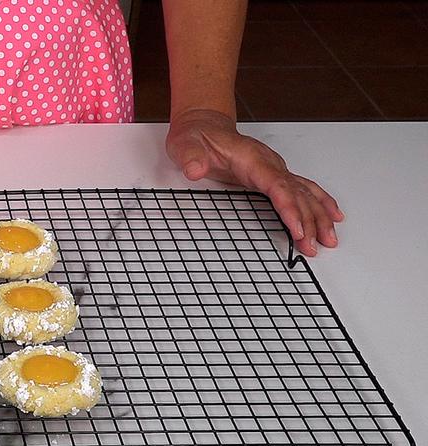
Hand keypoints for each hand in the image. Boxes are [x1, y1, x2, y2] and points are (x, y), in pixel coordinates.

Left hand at [166, 109, 343, 256]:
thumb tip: (194, 169)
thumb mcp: (185, 146)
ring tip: (329, 239)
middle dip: (309, 221)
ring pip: (305, 193)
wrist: (203, 125)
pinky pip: (303, 188)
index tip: (298, 229)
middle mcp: (269, 164)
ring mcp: (274, 168)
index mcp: (252, 159)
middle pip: (296, 193)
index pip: (277, 186)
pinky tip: (332, 215)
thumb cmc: (196, 137)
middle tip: (313, 246)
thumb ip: (191, 158)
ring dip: (319, 216)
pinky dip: (320, 202)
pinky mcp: (273, 174)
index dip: (289, 208)